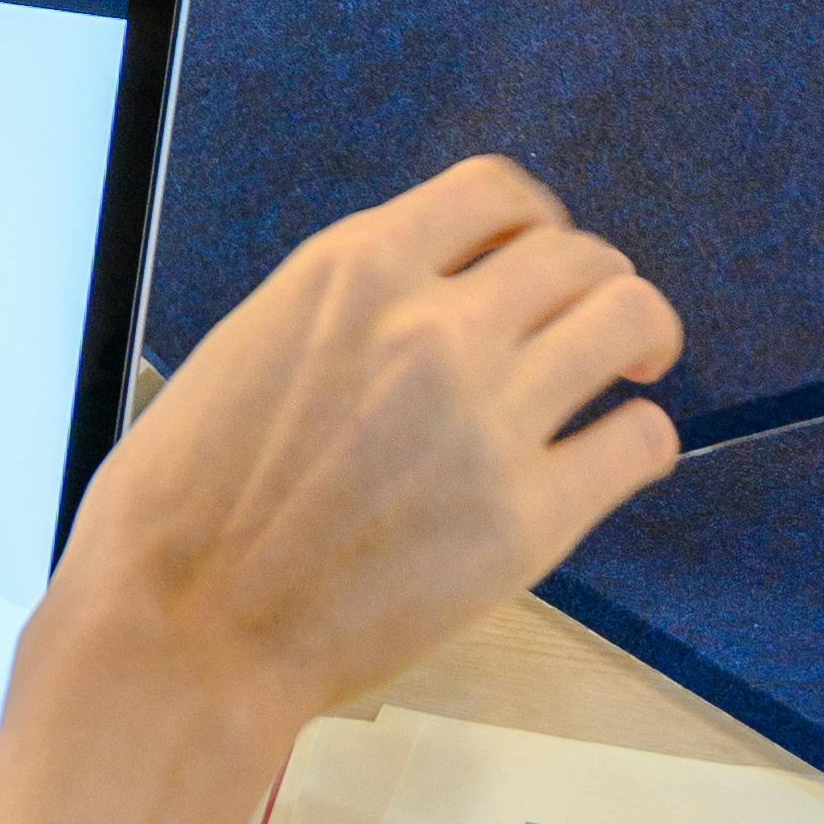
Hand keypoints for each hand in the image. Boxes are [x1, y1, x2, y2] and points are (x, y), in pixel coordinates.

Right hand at [0, 162, 684, 823]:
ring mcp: (491, 420)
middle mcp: (437, 325)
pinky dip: (642, 436)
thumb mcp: (253, 343)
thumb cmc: (181, 502)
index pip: (496, 192)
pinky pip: (640, 441)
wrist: (183, 630)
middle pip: (579, 254)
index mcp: (357, 269)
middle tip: (586, 323)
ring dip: (639, 336)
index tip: (534, 257)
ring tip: (628, 369)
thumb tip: (425, 302)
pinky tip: (616, 452)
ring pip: (629, 321)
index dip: (533, 222)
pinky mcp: (528, 520)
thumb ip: (350, 310)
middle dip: (592, 280)